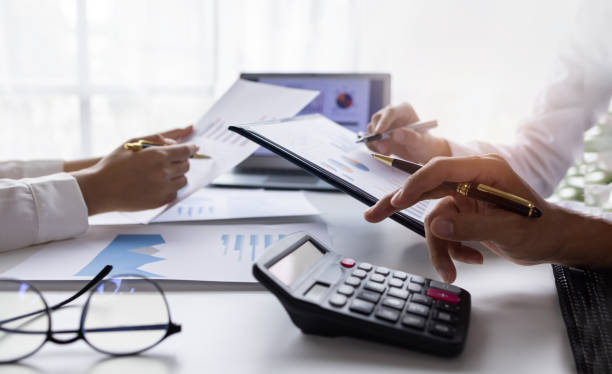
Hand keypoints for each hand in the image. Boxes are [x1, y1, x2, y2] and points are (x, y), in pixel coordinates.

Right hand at [72, 125, 197, 214]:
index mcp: (157, 156)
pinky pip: (174, 193)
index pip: (185, 151)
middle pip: (186, 165)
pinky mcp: (160, 202)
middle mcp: (163, 172)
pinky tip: (157, 185)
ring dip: (177, 175)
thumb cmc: (114, 164)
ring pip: (183, 180)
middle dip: (181, 161)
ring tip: (162, 173)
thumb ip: (157, 138)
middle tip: (171, 161)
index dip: (191, 149)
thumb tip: (175, 139)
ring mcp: (163, 189)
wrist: (100, 189)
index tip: (193, 148)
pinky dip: (170, 189)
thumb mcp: (133, 143)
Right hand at [364, 154, 611, 282]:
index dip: (416, 184)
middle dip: (399, 204)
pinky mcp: (463, 212)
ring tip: (451, 271)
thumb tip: (435, 224)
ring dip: (440, 247)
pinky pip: (444, 230)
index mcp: (484, 170)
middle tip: (372, 215)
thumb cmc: (539, 230)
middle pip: (425, 187)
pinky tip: (471, 259)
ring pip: (434, 218)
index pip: (439, 170)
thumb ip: (470, 226)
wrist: (551, 241)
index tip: (397, 202)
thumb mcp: (508, 229)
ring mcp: (465, 195)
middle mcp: (470, 179)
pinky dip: (452, 249)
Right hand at [366, 103, 450, 163]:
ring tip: (387, 152)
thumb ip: (410, 137)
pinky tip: (385, 152)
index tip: (379, 133)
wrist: (420, 151)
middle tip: (383, 148)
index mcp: (404, 110)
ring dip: (375, 142)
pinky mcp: (378, 134)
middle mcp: (391, 114)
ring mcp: (384, 123)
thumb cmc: (424, 144)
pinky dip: (373, 147)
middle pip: (377, 119)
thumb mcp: (421, 142)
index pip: (390, 112)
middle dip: (377, 134)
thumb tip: (396, 134)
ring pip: (371, 129)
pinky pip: (370, 139)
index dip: (383, 121)